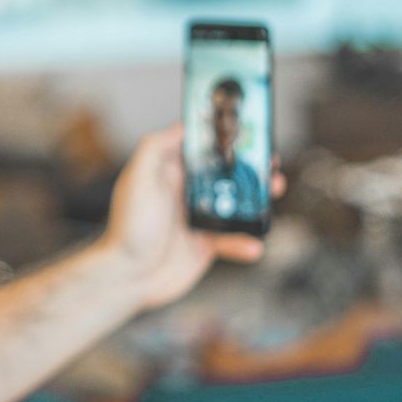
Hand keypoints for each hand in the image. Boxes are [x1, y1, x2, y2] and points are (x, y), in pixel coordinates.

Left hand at [101, 124, 284, 309]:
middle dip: (250, 167)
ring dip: (258, 198)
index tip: (247, 130)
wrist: (128, 276)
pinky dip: (245, 242)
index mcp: (169, 172)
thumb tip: (182, 125)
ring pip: (236, 204)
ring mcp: (197, 219)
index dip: (224, 139)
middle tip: (270, 163)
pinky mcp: (204, 245)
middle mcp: (185, 193)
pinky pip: (233, 239)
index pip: (201, 148)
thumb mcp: (138, 178)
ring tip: (274, 190)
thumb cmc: (128, 227)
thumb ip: (156, 147)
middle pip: (225, 173)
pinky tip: (253, 245)